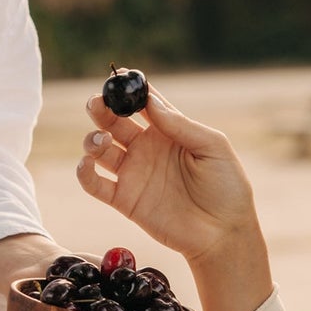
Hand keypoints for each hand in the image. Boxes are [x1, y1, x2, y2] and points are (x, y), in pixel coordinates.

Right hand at [75, 87, 257, 262]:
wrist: (223, 234)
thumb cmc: (227, 188)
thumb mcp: (213, 148)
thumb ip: (182, 125)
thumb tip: (151, 102)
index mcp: (169, 131)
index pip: (143, 103)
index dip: (130, 88)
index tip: (119, 76)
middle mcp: (146, 148)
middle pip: (115, 120)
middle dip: (102, 107)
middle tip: (97, 102)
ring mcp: (134, 173)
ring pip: (100, 148)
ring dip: (93, 138)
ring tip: (102, 141)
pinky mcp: (124, 199)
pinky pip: (94, 183)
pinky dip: (83, 171)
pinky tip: (88, 164)